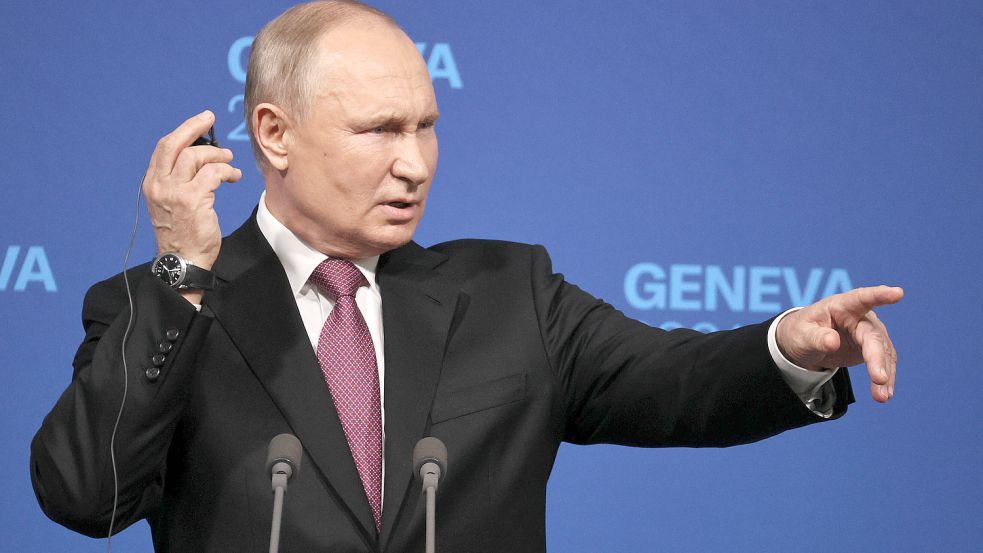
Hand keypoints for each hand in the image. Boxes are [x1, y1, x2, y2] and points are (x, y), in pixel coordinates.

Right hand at [143, 110, 241, 271]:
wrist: (182, 261)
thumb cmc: (182, 233)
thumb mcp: (172, 203)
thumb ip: (178, 180)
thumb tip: (199, 156)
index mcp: (152, 183)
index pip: (164, 148)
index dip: (183, 131)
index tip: (200, 122)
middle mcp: (159, 184)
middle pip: (175, 144)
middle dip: (194, 127)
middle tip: (210, 118)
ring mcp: (174, 192)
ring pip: (196, 156)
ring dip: (217, 155)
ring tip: (229, 160)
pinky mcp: (193, 200)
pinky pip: (213, 174)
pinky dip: (227, 171)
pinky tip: (234, 177)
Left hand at [776, 285, 903, 402]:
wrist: (805, 344)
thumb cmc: (801, 332)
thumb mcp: (801, 335)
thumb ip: (816, 337)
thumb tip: (833, 342)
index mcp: (841, 305)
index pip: (862, 297)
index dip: (879, 295)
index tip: (897, 293)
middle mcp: (860, 316)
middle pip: (873, 336)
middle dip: (877, 358)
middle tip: (879, 379)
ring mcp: (869, 332)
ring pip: (883, 352)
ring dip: (885, 374)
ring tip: (882, 396)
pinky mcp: (872, 349)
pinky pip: (883, 363)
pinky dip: (885, 379)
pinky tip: (884, 394)